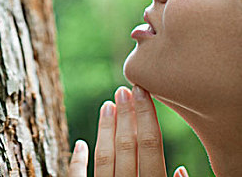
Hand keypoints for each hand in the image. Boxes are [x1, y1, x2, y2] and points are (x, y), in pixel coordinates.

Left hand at [67, 86, 189, 176]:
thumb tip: (181, 168)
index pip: (151, 146)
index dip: (147, 117)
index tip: (141, 90)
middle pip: (126, 147)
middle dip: (126, 116)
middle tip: (123, 90)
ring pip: (104, 158)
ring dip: (106, 130)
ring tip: (107, 105)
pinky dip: (78, 161)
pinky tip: (80, 144)